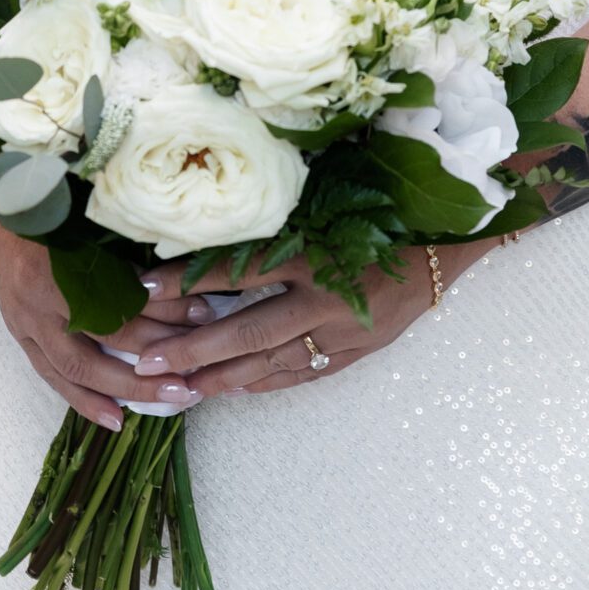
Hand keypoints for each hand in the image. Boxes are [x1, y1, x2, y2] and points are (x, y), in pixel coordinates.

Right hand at [0, 201, 200, 431]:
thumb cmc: (50, 203)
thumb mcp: (86, 216)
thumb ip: (123, 248)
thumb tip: (178, 275)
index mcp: (61, 261)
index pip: (120, 296)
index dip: (163, 308)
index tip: (203, 312)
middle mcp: (42, 298)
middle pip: (103, 338)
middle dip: (153, 359)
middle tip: (193, 375)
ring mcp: (27, 322)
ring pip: (77, 369)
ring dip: (124, 390)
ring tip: (167, 401)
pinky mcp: (21, 336)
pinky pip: (52, 377)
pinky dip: (83, 400)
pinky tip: (114, 419)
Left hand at [107, 239, 485, 399]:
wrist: (444, 245)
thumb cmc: (384, 210)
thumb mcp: (332, 200)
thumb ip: (283, 213)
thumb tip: (221, 207)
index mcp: (314, 252)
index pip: (236, 269)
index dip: (188, 278)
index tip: (143, 286)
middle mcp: (323, 297)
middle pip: (245, 331)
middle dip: (192, 348)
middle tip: (146, 363)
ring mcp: (339, 332)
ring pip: (268, 362)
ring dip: (220, 375)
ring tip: (177, 387)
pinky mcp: (353, 353)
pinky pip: (299, 374)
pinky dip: (262, 382)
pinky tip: (231, 389)